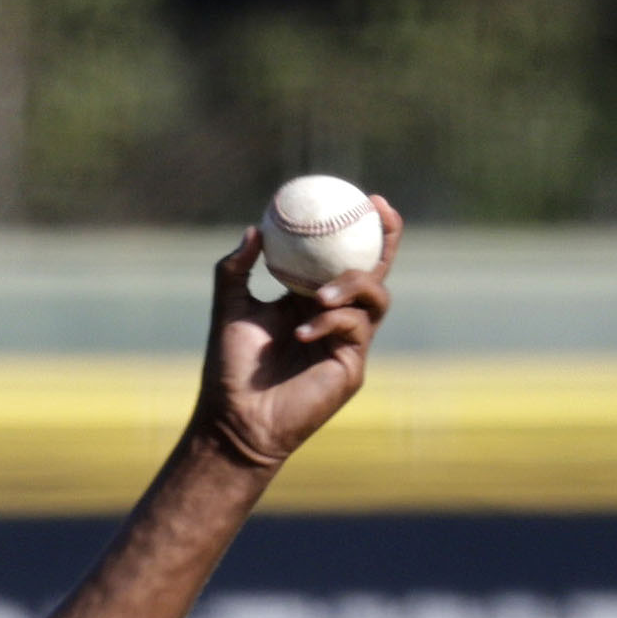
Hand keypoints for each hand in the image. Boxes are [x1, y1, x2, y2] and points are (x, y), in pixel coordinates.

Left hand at [190, 199, 398, 476]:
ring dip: (352, 286)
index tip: (367, 198)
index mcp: (311, 299)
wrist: (234, 419)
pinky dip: (331, 322)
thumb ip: (236, 269)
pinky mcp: (351, 367)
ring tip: (319, 296)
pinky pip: (357, 329)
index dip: (364, 228)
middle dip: (386, 240)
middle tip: (378, 213)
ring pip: (376, 298)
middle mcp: (336, 317)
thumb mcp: (230, 309)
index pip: (346, 258)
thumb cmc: (230, 369)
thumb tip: (253, 229)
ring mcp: (348, 341)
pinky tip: (302, 332)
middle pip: (376, 271)